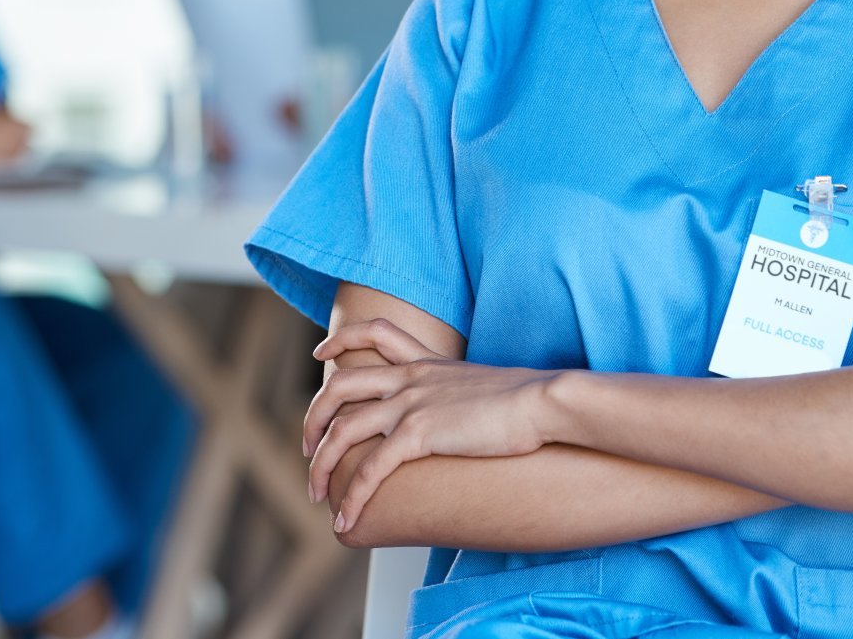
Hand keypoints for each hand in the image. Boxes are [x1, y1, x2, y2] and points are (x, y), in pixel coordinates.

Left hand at [304, 319, 555, 532]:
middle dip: (314, 418)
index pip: (373, 333)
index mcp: (426, 362)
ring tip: (317, 494)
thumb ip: (462, 395)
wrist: (546, 403)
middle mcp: (411, 378)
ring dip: (322, 466)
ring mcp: (412, 403)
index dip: (340, 340)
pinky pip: (371, 469)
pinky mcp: (420, 433)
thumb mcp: (485, 387)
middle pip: (340, 387)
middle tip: (306, 447)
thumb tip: (464, 415)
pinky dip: (353, 496)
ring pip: (343, 431)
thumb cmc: (528, 402)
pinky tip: (346, 518)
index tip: (321, 352)